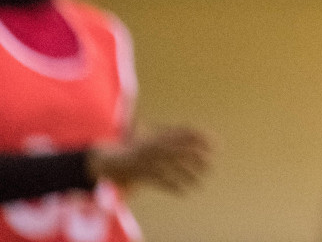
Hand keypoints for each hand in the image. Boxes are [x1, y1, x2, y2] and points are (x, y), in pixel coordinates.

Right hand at [87, 127, 210, 193]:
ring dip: (189, 174)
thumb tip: (186, 129)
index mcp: (158, 134)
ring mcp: (148, 160)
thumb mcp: (145, 132)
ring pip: (173, 167)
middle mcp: (155, 145)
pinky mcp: (141, 174)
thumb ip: (163, 130)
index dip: (201, 137)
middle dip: (198, 157)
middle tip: (212, 163)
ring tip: (201, 181)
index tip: (215, 143)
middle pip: (182, 149)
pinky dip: (173, 186)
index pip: (184, 132)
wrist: (106, 159)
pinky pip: (160, 181)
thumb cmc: (128, 146)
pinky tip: (184, 192)